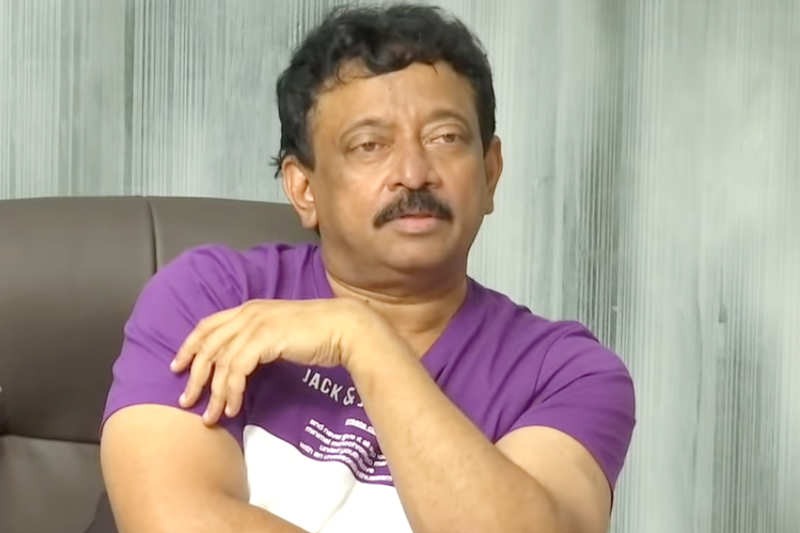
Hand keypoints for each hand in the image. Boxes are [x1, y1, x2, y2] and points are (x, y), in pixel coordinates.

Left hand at [170, 298, 371, 424]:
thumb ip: (260, 341)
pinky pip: (238, 370)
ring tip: (212, 416)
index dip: (189, 346)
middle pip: (208, 345)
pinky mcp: (265, 339)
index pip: (208, 325)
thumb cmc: (319, 333)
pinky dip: (233, 391)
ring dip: (214, 393)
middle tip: (187, 401)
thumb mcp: (281, 333)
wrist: (343, 328)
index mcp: (250, 309)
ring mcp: (256, 324)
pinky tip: (235, 408)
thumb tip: (243, 363)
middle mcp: (248, 313)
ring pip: (221, 362)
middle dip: (194, 376)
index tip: (177, 367)